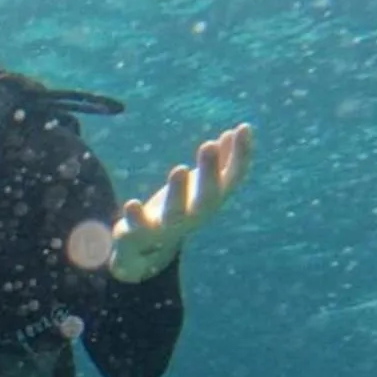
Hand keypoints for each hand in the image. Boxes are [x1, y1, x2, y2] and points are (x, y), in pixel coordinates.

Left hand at [110, 123, 253, 282]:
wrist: (147, 249)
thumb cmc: (179, 207)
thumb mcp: (200, 185)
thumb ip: (217, 162)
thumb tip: (233, 132)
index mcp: (211, 200)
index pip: (233, 178)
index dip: (241, 154)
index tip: (244, 127)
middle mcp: (195, 215)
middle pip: (207, 195)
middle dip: (209, 171)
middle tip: (208, 145)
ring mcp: (168, 226)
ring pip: (176, 212)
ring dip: (178, 191)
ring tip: (179, 168)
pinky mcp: (141, 233)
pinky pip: (138, 226)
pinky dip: (136, 216)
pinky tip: (132, 203)